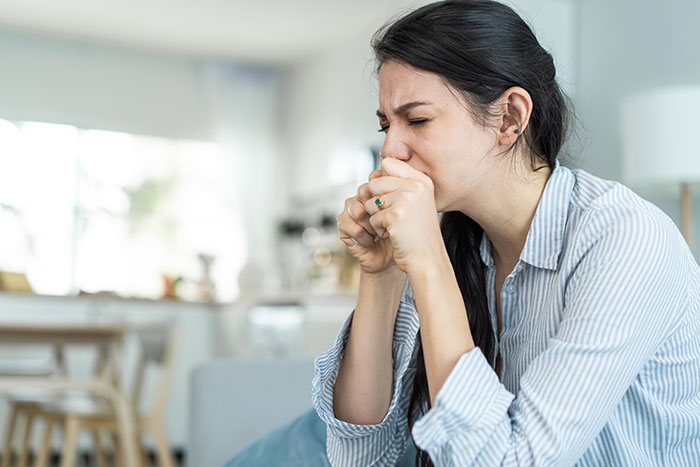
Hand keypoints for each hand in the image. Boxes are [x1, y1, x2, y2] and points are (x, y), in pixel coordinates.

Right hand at [338, 170, 396, 273]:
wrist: (396, 259)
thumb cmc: (403, 236)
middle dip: (378, 208)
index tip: (395, 207)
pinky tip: (370, 241)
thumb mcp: (407, 210)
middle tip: (388, 221)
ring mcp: (352, 213)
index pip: (375, 178)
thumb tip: (396, 172)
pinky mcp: (343, 227)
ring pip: (356, 207)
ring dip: (370, 223)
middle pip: (364, 190)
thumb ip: (402, 190)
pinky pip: (348, 223)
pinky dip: (362, 234)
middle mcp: (363, 199)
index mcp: (378, 193)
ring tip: (380, 234)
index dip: (384, 191)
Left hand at [364, 158, 443, 275]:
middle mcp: (416, 186)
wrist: (427, 260)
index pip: (388, 163)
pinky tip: (395, 235)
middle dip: (376, 202)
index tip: (390, 198)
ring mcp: (406, 199)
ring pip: (371, 201)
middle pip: (375, 182)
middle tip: (393, 216)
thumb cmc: (418, 233)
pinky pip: (373, 218)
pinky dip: (379, 229)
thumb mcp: (416, 202)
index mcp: (422, 180)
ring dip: (377, 217)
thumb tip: (374, 173)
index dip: (382, 180)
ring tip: (395, 226)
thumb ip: (400, 184)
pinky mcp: (396, 215)